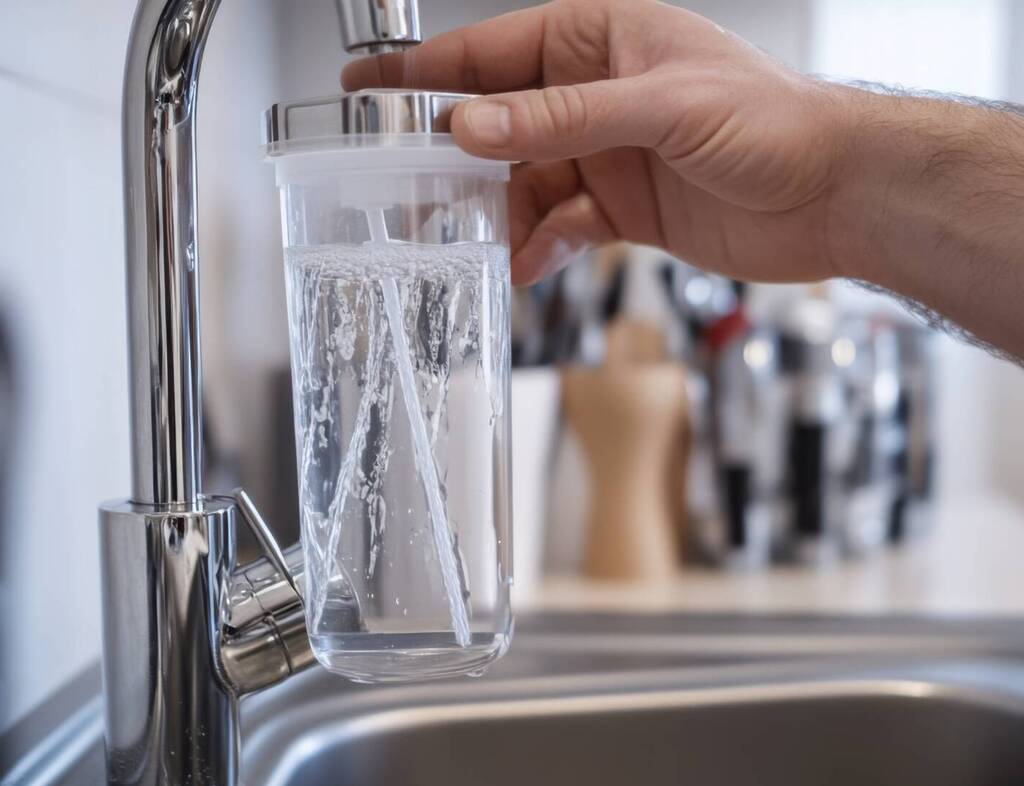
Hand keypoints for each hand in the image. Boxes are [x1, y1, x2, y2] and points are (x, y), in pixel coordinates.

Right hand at [343, 0, 848, 284]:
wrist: (836, 195)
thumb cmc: (773, 124)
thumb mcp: (661, 107)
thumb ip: (563, 119)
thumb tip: (472, 127)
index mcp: (601, 40)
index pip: (494, 52)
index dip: (427, 70)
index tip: (369, 84)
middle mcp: (597, 96)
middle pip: (500, 126)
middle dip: (454, 161)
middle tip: (405, 193)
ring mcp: (608, 155)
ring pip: (526, 185)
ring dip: (497, 217)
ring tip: (467, 245)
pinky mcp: (623, 209)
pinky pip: (562, 226)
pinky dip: (542, 246)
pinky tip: (527, 264)